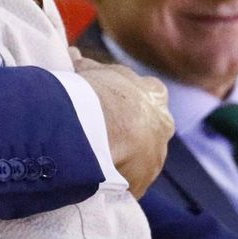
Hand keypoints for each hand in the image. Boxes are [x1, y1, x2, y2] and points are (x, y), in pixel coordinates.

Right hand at [70, 51, 172, 197]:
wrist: (99, 126)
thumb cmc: (94, 93)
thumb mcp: (89, 71)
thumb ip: (86, 67)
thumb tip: (74, 55)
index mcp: (154, 94)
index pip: (151, 95)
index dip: (130, 101)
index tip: (112, 105)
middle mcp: (162, 124)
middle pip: (150, 131)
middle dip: (131, 133)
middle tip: (104, 136)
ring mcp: (156, 155)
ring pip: (140, 159)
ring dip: (123, 160)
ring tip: (94, 160)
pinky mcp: (143, 181)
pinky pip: (128, 183)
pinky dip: (114, 182)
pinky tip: (95, 179)